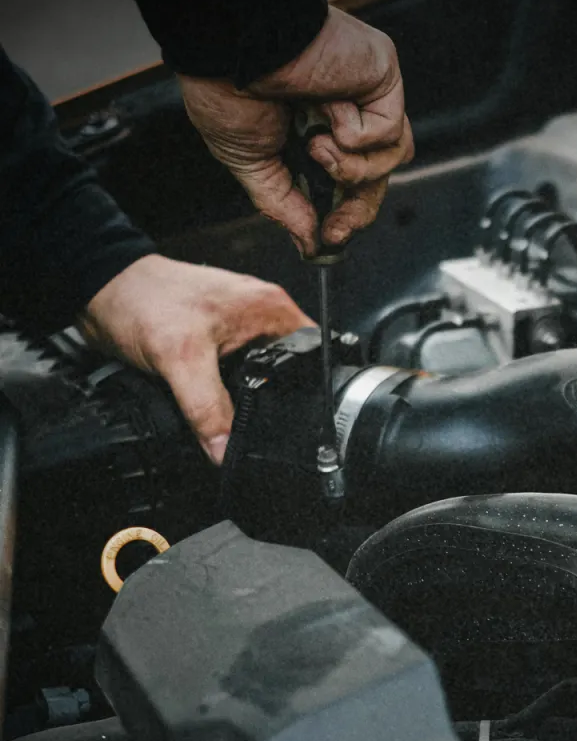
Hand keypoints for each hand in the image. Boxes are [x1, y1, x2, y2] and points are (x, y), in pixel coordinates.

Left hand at [80, 254, 311, 463]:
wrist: (98, 290)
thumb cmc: (142, 301)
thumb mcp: (181, 360)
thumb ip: (208, 409)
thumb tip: (226, 451)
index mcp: (271, 310)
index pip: (314, 356)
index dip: (313, 392)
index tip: (303, 422)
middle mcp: (262, 317)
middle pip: (291, 372)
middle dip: (281, 402)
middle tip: (268, 430)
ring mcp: (240, 329)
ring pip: (263, 376)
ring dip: (252, 400)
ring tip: (243, 422)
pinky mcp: (218, 342)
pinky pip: (238, 376)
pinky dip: (230, 395)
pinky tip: (221, 411)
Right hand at [177, 7, 413, 256]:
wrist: (230, 43)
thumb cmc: (227, 85)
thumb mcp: (251, 162)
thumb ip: (283, 204)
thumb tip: (309, 244)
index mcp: (316, 129)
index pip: (351, 182)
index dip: (346, 216)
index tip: (329, 239)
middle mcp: (348, 112)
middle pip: (379, 177)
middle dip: (357, 210)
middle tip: (335, 228)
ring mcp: (368, 93)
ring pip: (392, 158)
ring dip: (352, 169)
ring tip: (316, 147)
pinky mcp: (383, 76)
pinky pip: (389, 130)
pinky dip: (356, 133)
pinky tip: (328, 109)